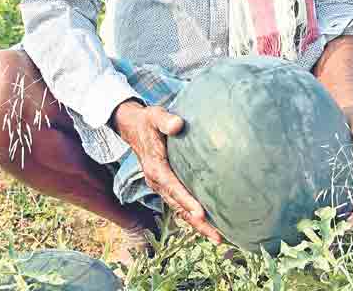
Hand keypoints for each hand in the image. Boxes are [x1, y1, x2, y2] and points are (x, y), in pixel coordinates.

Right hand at [110, 100, 221, 243]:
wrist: (133, 127)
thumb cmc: (148, 120)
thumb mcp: (155, 116)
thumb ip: (166, 120)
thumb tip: (178, 124)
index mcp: (155, 168)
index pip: (173, 188)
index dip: (187, 201)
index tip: (201, 213)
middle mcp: (157, 182)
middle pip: (179, 208)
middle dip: (198, 224)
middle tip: (218, 238)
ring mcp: (161, 187)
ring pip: (180, 211)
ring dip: (198, 225)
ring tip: (219, 238)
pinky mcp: (166, 186)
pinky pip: (180, 205)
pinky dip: (193, 216)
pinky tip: (209, 223)